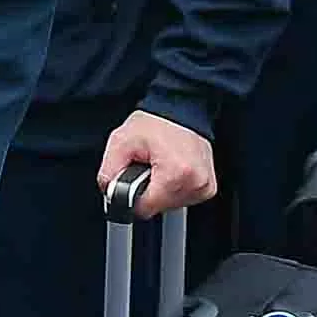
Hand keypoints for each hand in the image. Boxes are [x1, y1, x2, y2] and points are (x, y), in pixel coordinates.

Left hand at [97, 110, 217, 217]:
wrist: (181, 107)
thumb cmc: (156, 121)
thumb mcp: (121, 141)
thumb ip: (108, 173)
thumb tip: (109, 192)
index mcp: (176, 174)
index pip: (145, 209)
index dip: (132, 196)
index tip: (134, 179)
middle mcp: (195, 182)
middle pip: (158, 208)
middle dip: (148, 191)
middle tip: (149, 166)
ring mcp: (204, 186)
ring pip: (171, 205)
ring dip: (162, 191)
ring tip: (161, 165)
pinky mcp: (208, 187)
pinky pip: (185, 198)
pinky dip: (175, 188)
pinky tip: (172, 169)